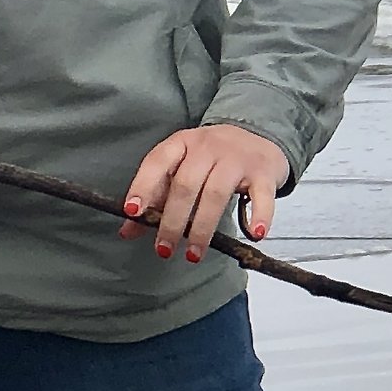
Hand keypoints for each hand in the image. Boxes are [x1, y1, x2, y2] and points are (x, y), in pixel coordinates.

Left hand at [120, 121, 290, 262]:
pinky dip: (259, 216)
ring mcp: (237, 158)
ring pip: (216, 194)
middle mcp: (208, 147)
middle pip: (186, 185)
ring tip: (194, 254)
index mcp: (182, 144)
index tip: (132, 212)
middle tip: (164, 249)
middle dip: (172, 221)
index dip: (143, 186)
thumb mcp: (181, 169)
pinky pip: (261, 196)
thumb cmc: (212, 159)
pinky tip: (253, 234)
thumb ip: (155, 199)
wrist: (258, 136)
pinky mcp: (264, 173)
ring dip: (202, 228)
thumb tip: (127, 230)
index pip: (158, 162)